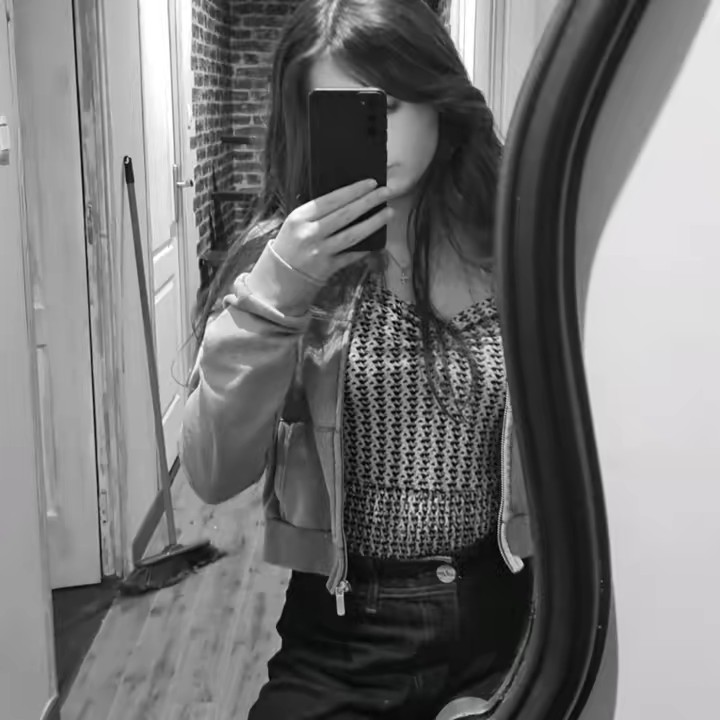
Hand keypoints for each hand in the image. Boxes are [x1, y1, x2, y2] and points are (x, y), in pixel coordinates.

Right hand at [271, 179, 392, 283]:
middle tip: (386, 191)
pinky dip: (365, 248)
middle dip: (368, 201)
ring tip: (389, 213)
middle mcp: (310, 233)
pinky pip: (352, 255)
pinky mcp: (328, 268)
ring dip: (373, 223)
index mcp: (300, 217)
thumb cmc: (289, 247)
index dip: (353, 191)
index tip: (371, 183)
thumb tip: (348, 199)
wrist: (277, 281)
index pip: (331, 199)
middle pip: (345, 214)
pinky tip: (378, 240)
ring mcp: (320, 252)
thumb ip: (316, 214)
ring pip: (353, 235)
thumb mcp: (295, 225)